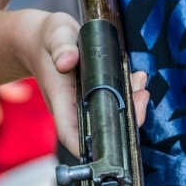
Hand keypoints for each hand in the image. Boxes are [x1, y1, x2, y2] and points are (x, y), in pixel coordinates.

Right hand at [29, 11, 149, 156]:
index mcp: (61, 100)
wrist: (44, 36)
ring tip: (140, 83)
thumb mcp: (54, 37)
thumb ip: (61, 48)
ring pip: (111, 115)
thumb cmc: (47, 39)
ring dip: (131, 105)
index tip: (112, 146)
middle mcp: (75, 106)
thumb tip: (66, 61)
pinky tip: (137, 77)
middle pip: (99, 128)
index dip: (89, 148)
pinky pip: (115, 99)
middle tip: (140, 98)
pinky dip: (130, 91)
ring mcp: (86, 101)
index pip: (71, 134)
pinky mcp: (97, 91)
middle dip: (125, 120)